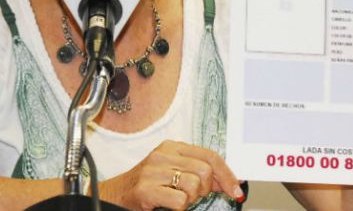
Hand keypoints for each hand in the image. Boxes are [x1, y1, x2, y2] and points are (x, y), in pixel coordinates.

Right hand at [100, 140, 242, 210]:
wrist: (116, 194)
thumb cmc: (148, 184)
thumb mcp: (173, 172)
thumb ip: (198, 172)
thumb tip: (227, 180)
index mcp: (172, 147)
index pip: (209, 156)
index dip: (226, 174)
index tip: (235, 189)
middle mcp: (162, 155)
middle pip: (205, 171)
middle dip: (205, 189)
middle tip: (194, 196)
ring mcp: (153, 171)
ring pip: (194, 185)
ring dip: (191, 199)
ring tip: (178, 199)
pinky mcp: (146, 189)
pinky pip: (180, 200)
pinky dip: (180, 207)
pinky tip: (168, 204)